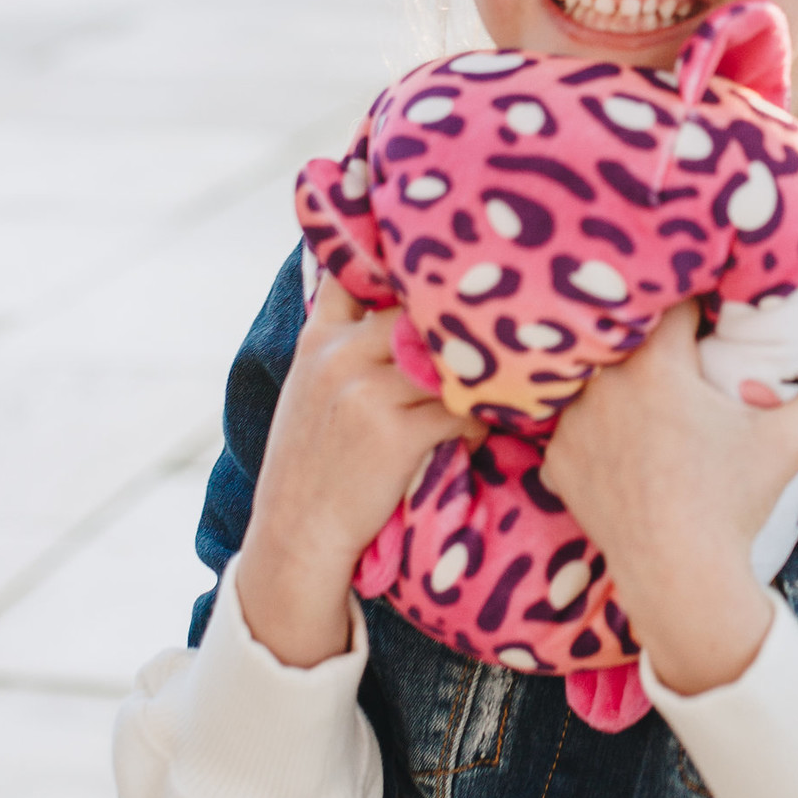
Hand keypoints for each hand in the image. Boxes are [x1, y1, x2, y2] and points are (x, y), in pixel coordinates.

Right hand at [238, 277, 476, 667]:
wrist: (297, 536)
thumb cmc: (313, 463)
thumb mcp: (310, 388)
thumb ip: (346, 343)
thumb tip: (404, 305)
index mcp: (319, 339)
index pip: (355, 272)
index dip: (396, 261)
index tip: (439, 262)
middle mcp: (340, 355)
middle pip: (422, 314)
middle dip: (459, 327)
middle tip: (500, 333)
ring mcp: (367, 393)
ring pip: (450, 362)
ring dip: (476, 378)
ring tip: (488, 393)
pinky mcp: (396, 434)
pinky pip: (462, 410)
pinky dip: (477, 421)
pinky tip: (473, 433)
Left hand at [542, 303, 797, 696]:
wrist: (681, 578)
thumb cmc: (736, 504)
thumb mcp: (788, 444)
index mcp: (656, 367)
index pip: (671, 308)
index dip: (692, 313)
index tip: (705, 327)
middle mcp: (604, 386)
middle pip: (627, 342)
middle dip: (651, 348)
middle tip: (679, 367)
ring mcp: (574, 424)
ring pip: (593, 382)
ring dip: (616, 386)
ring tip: (646, 406)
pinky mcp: (558, 460)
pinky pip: (573, 427)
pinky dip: (593, 432)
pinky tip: (618, 446)